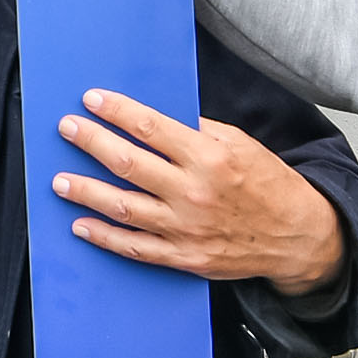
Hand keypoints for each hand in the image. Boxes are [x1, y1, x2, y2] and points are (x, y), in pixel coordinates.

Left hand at [53, 89, 346, 292]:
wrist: (297, 236)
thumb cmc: (268, 185)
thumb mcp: (240, 144)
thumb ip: (198, 130)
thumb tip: (155, 118)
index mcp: (209, 157)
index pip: (150, 127)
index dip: (115, 112)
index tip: (91, 100)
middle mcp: (193, 192)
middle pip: (128, 163)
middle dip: (91, 142)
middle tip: (68, 129)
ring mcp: (186, 228)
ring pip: (123, 207)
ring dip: (86, 192)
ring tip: (60, 179)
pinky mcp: (184, 257)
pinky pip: (135, 247)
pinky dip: (104, 237)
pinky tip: (81, 225)